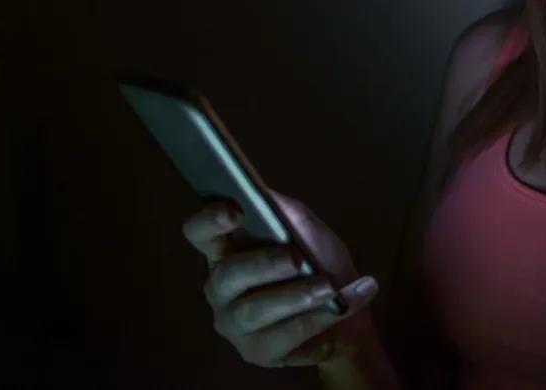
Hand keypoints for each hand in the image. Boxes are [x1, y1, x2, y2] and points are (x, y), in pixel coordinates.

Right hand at [182, 191, 380, 368]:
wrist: (346, 307)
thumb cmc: (317, 261)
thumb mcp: (307, 229)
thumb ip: (284, 212)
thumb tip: (262, 193)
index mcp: (226, 250)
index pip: (199, 233)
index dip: (209, 221)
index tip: (236, 211)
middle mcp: (220, 288)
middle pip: (226, 275)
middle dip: (264, 264)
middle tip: (298, 259)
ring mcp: (235, 323)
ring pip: (255, 310)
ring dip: (297, 295)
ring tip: (330, 286)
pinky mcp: (257, 352)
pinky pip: (285, 335)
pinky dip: (320, 317)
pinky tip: (343, 304)